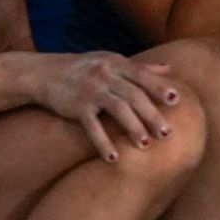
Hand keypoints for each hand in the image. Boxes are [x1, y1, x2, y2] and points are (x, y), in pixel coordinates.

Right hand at [31, 52, 179, 162]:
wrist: (43, 73)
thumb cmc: (84, 68)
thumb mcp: (110, 61)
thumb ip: (140, 67)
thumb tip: (169, 68)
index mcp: (116, 63)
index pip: (142, 75)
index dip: (159, 88)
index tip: (176, 101)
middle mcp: (105, 74)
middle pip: (134, 95)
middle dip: (152, 115)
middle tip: (167, 134)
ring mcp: (90, 90)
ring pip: (117, 109)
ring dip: (133, 128)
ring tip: (145, 145)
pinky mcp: (75, 106)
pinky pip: (92, 126)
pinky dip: (103, 142)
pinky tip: (113, 157)